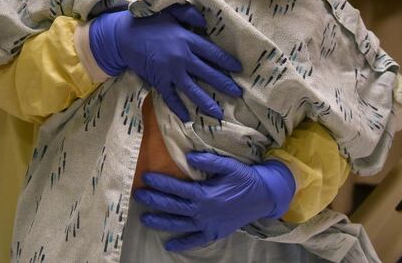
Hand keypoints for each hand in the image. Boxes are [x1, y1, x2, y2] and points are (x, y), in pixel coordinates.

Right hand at [89, 5, 242, 120]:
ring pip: (193, 90)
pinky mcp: (159, 81)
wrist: (123, 36)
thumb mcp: (170, 12)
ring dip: (207, 103)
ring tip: (219, 114)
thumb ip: (189, 16)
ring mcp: (170, 72)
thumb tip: (206, 23)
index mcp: (187, 40)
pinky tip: (188, 119)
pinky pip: (171, 98)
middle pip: (208, 74)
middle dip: (224, 84)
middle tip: (238, 94)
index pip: (213, 53)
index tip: (239, 69)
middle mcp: (182, 58)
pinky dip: (179, 109)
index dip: (227, 62)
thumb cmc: (148, 22)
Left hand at [133, 152, 295, 251]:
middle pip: (173, 206)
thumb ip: (209, 161)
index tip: (146, 177)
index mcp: (205, 193)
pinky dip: (183, 243)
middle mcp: (203, 211)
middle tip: (138, 195)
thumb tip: (189, 157)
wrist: (264, 197)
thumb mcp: (229, 165)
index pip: (177, 188)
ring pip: (179, 224)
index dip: (161, 183)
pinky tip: (169, 244)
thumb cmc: (245, 178)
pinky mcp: (214, 233)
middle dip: (154, 200)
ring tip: (144, 219)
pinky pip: (196, 241)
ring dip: (160, 222)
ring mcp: (208, 224)